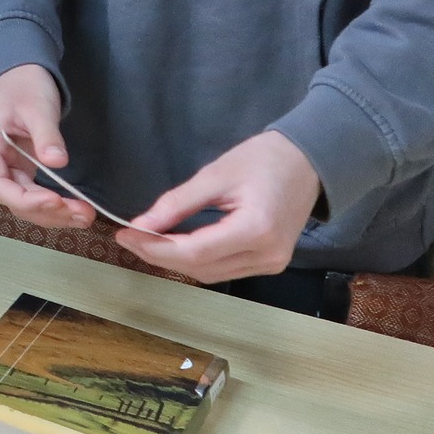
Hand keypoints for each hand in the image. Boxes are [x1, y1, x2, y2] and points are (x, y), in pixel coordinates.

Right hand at [0, 64, 94, 229]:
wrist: (20, 75)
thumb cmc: (25, 86)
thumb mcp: (38, 106)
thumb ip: (46, 135)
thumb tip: (58, 162)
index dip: (25, 200)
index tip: (56, 199)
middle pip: (13, 201)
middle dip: (47, 212)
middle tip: (83, 214)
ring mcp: (7, 168)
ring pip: (25, 203)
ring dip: (54, 214)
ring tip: (85, 216)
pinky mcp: (22, 170)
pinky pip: (35, 195)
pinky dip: (54, 206)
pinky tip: (75, 210)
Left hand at [116, 129, 321, 282]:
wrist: (309, 161)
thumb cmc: (264, 159)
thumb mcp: (215, 174)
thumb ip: (176, 203)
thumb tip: (141, 224)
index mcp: (256, 230)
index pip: (194, 252)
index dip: (155, 247)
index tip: (124, 233)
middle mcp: (267, 256)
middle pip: (201, 268)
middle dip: (161, 255)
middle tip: (129, 236)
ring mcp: (272, 263)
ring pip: (211, 274)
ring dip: (177, 261)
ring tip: (146, 241)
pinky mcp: (271, 262)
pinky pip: (225, 270)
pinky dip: (197, 260)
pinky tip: (176, 245)